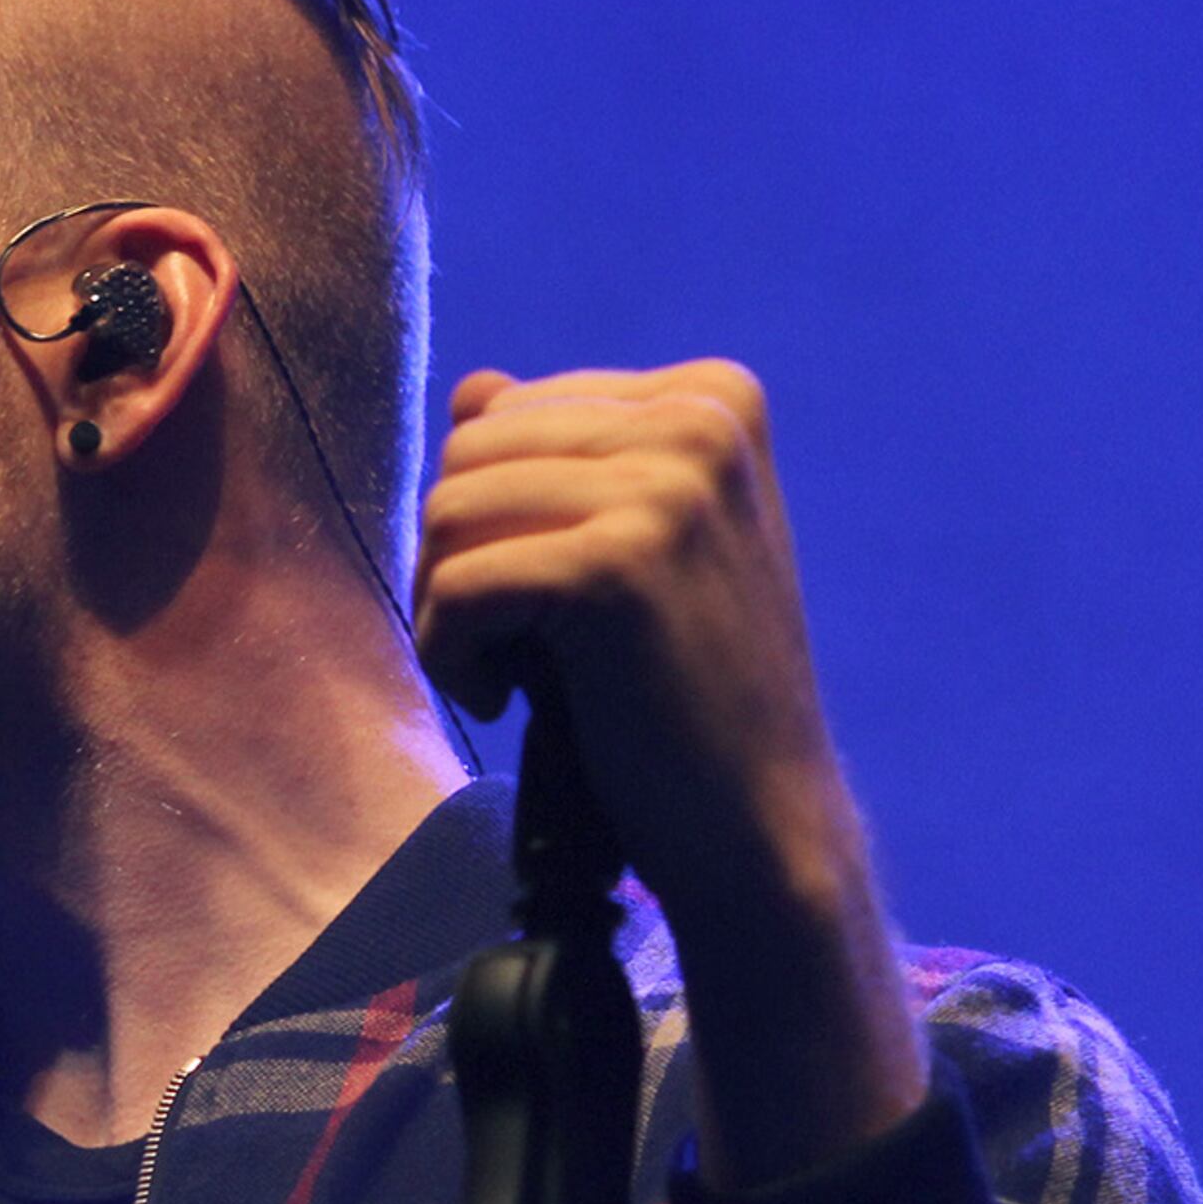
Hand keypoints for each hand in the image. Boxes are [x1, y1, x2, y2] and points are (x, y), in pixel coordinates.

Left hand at [415, 362, 924, 1184]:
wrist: (758, 818)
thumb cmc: (678, 689)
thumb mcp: (626, 547)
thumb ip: (557, 459)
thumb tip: (473, 384)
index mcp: (712, 397)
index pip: (508, 412)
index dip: (489, 515)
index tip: (541, 600)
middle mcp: (699, 420)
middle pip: (469, 453)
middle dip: (454, 556)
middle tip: (505, 647)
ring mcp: (667, 486)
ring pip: (449, 511)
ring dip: (444, 610)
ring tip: (507, 674)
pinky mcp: (619, 565)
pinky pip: (456, 586)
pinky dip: (449, 655)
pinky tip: (505, 701)